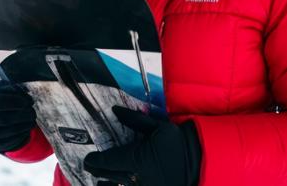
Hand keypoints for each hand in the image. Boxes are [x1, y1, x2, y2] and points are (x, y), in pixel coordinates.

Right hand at [0, 80, 35, 152]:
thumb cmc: (2, 95)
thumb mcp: (5, 87)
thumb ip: (14, 87)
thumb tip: (26, 93)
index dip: (14, 102)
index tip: (28, 101)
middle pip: (5, 120)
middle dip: (24, 115)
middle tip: (33, 111)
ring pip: (11, 130)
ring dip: (27, 124)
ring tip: (33, 117)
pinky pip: (14, 140)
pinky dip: (24, 133)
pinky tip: (28, 126)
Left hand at [84, 106, 200, 185]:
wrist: (198, 161)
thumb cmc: (177, 141)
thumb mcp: (157, 127)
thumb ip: (134, 120)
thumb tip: (115, 109)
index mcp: (137, 159)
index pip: (109, 160)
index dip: (96, 160)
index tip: (88, 158)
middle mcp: (137, 178)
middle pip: (111, 176)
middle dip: (99, 171)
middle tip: (90, 167)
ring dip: (107, 185)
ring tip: (99, 182)